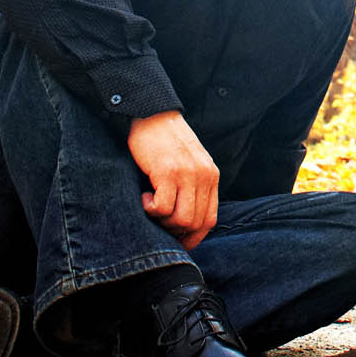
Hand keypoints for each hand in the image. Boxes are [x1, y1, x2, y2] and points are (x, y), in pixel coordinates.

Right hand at [128, 110, 219, 250]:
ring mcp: (187, 175)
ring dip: (162, 221)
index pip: (210, 220)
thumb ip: (193, 186)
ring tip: (151, 206)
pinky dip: (150, 209)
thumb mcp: (190, 163)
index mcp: (211, 177)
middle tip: (157, 222)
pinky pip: (163, 208)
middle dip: (175, 232)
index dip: (194, 237)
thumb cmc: (166, 142)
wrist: (152, 113)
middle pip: (196, 224)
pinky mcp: (168, 172)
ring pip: (181, 220)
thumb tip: (183, 222)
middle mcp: (204, 177)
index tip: (178, 243)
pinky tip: (144, 197)